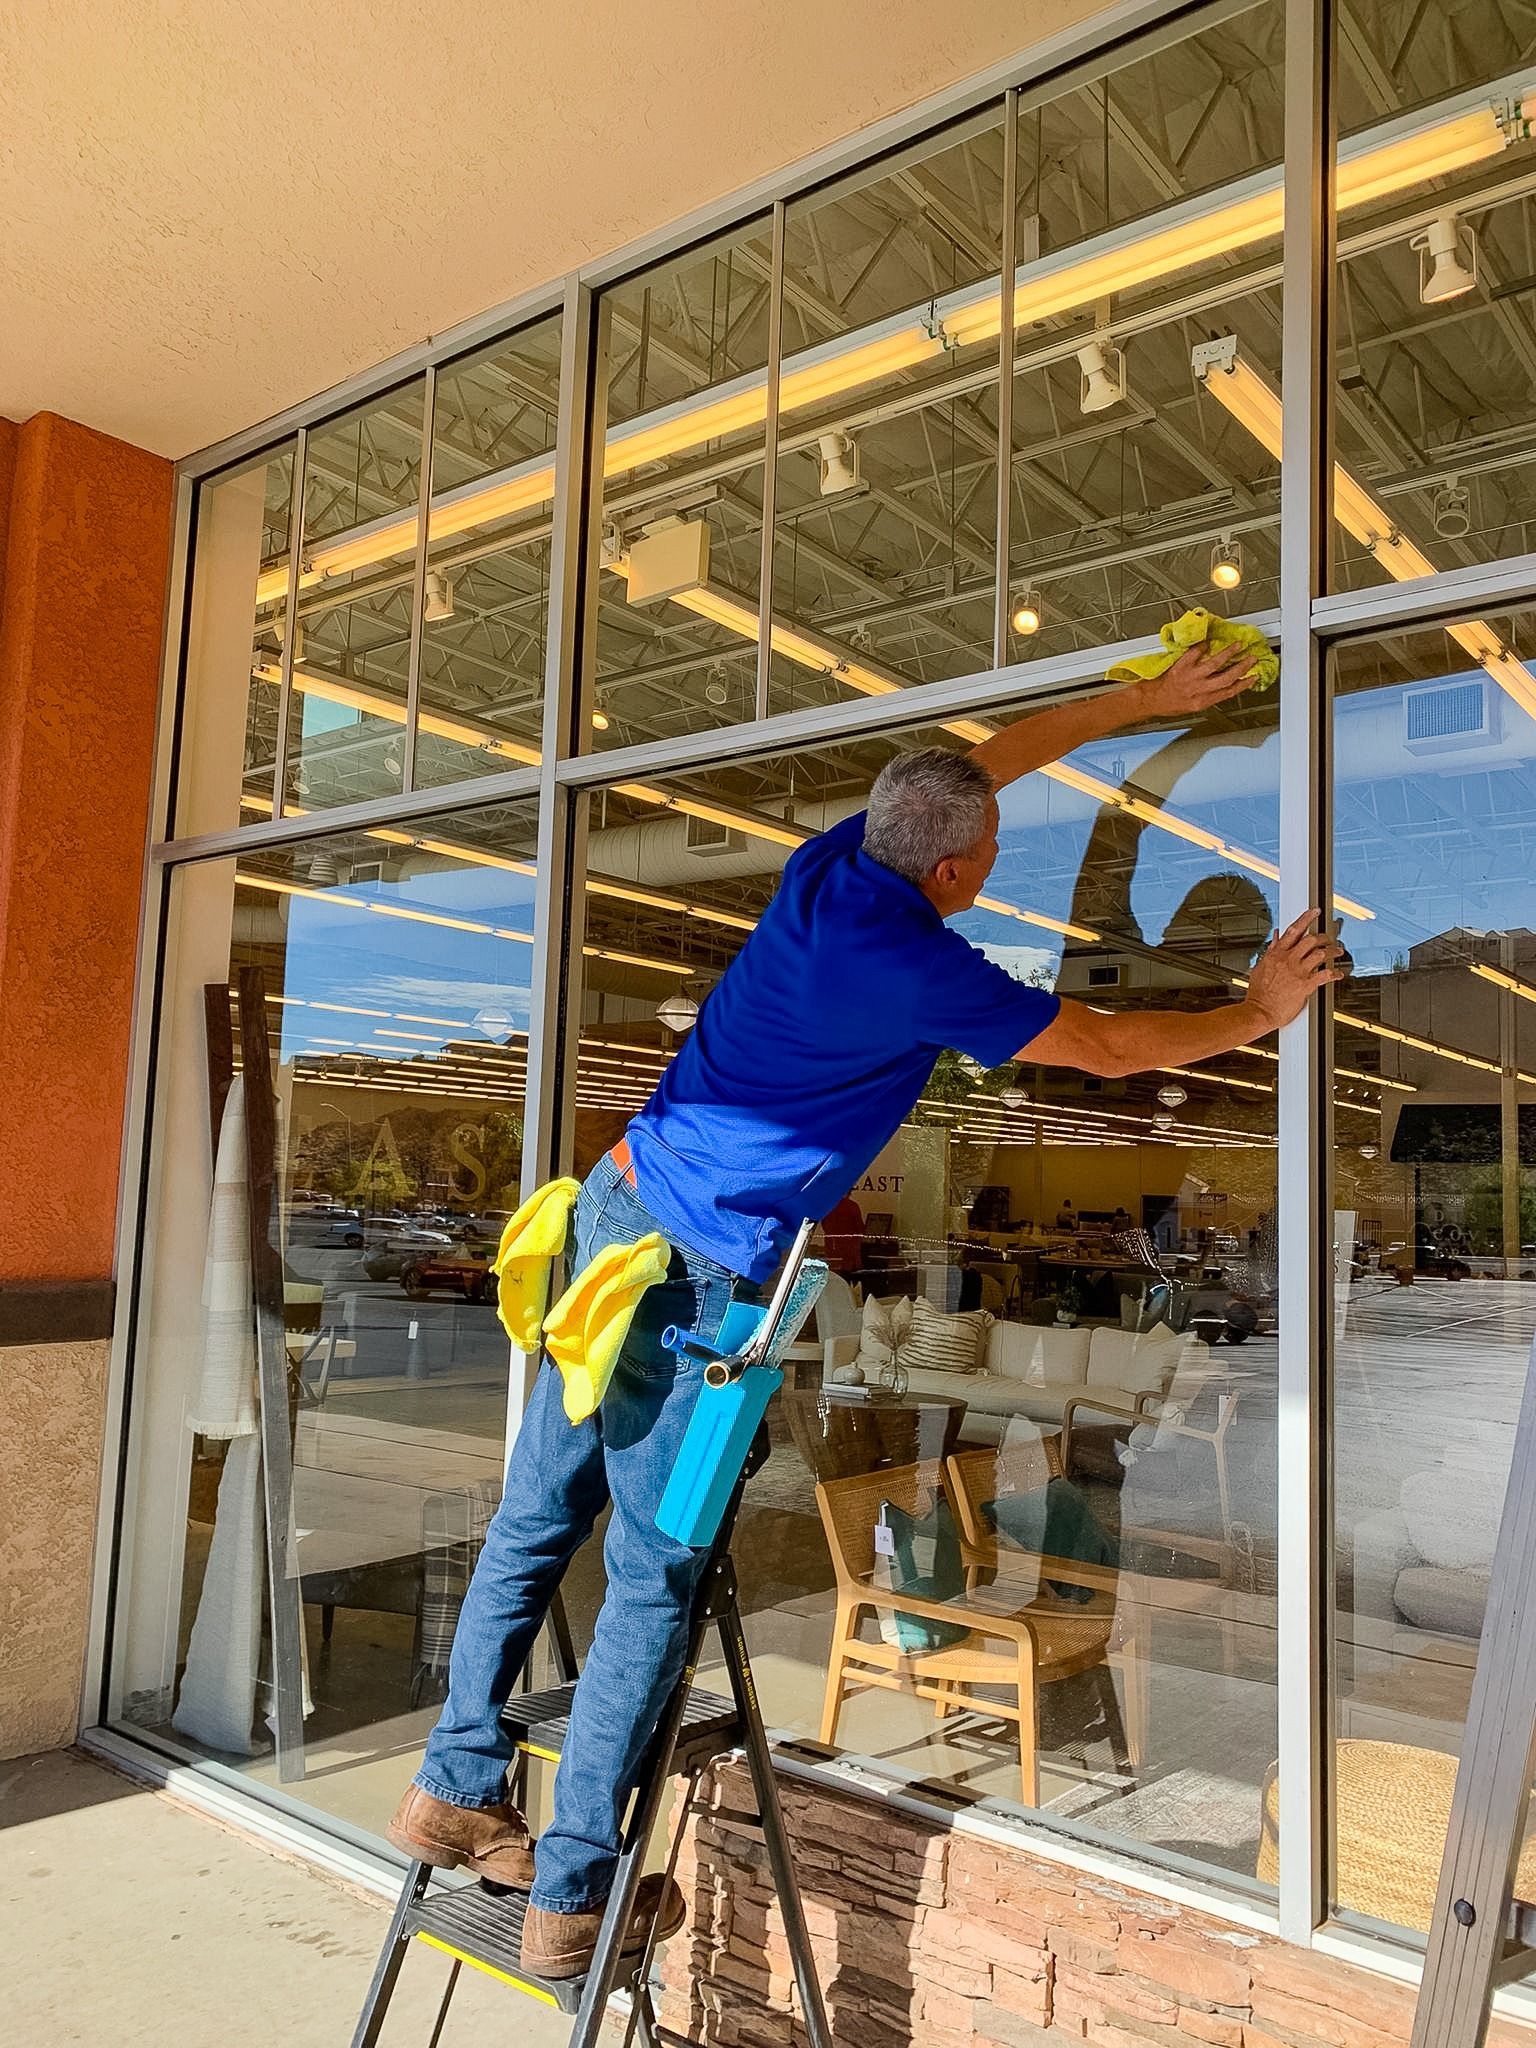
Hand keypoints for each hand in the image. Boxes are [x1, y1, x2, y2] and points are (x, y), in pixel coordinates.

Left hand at [1125, 634, 1264, 718]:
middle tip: (1251, 658)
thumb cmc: (1167, 705)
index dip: (1244, 684)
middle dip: (1242, 667)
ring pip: (1215, 663)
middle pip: (1227, 677)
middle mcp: (1198, 690)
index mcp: (1202, 702)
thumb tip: (1221, 688)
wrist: (1148, 701)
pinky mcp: (1181, 666)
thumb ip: (1207, 697)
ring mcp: (1190, 677)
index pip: (1229, 692)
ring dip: (1228, 653)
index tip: (1253, 677)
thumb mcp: (1191, 708)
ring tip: (1237, 645)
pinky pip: (1195, 653)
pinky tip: (1208, 642)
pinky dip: (1202, 646)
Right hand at [1246, 911, 1347, 1028]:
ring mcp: (1297, 972)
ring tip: (1338, 951)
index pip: (1293, 930)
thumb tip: (1275, 938)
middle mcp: (1288, 960)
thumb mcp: (1260, 967)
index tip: (1314, 912)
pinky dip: (1335, 973)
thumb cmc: (1258, 993)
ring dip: (1333, 951)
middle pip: (1311, 940)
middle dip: (1323, 937)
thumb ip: (1270, 951)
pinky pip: (1325, 975)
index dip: (1306, 918)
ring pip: (1321, 954)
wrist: (1259, 1011)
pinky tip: (1338, 973)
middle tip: (1329, 937)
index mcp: (1276, 954)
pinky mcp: (1305, 985)